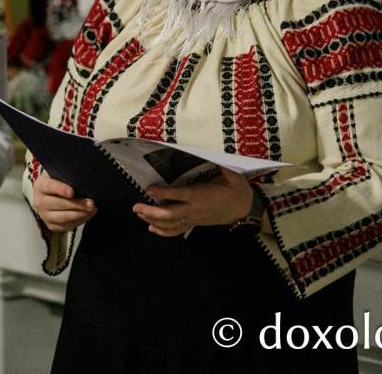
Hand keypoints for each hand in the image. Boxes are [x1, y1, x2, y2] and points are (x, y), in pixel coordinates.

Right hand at [32, 171, 96, 231]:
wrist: (51, 195)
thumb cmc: (59, 182)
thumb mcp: (60, 175)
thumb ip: (69, 176)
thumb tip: (84, 181)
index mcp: (41, 185)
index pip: (50, 186)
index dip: (61, 189)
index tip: (72, 192)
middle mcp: (39, 201)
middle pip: (59, 204)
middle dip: (77, 204)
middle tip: (91, 203)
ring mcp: (44, 215)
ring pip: (63, 217)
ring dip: (80, 214)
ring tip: (92, 209)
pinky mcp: (51, 225)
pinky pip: (66, 226)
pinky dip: (79, 221)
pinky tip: (88, 214)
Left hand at [133, 168, 255, 236]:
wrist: (246, 208)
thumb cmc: (236, 188)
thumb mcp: (229, 173)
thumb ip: (217, 163)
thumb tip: (204, 150)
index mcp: (202, 194)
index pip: (178, 194)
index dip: (162, 193)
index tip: (148, 189)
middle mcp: (196, 209)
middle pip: (170, 214)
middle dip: (151, 211)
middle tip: (135, 206)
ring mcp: (195, 218)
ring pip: (171, 224)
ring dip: (153, 220)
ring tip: (139, 214)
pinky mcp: (196, 224)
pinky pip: (178, 231)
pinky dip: (164, 231)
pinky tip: (152, 229)